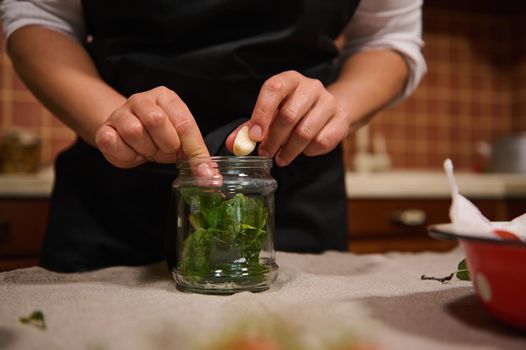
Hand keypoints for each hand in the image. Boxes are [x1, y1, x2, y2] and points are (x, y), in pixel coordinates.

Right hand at [95, 86, 208, 167]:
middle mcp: (142, 99)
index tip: (201, 168)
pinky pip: (112, 141)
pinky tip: (132, 152)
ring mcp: (120, 112)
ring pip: (134, 131)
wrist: (129, 136)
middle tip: (165, 150)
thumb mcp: (182, 143)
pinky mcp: (104, 128)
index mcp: (166, 97)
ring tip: (148, 150)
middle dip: (165, 145)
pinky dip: (126, 154)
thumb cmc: (160, 137)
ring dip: (146, 149)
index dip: (193, 148)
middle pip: (156, 120)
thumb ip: (197, 157)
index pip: (184, 123)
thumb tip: (210, 177)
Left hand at [226, 70, 349, 165]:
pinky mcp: (341, 119)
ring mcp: (329, 101)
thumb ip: (250, 128)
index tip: (255, 136)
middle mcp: (311, 86)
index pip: (273, 88)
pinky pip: (321, 141)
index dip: (262, 113)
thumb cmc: (292, 112)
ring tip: (281, 158)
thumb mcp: (270, 115)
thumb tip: (233, 144)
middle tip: (266, 153)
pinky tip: (303, 151)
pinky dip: (308, 152)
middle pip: (289, 115)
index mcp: (289, 79)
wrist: (328, 112)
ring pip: (305, 132)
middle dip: (274, 139)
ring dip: (289, 150)